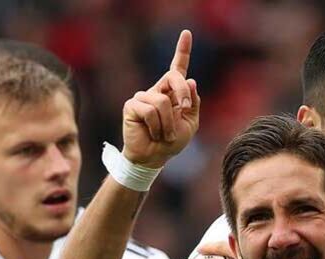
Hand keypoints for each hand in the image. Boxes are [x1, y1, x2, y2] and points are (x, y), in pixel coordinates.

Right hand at [121, 30, 200, 167]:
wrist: (153, 158)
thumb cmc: (171, 142)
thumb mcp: (190, 123)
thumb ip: (192, 103)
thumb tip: (191, 81)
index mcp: (172, 93)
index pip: (177, 69)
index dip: (182, 51)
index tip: (187, 33)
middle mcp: (157, 91)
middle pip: (174, 78)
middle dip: (183, 94)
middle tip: (184, 109)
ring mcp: (143, 97)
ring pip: (163, 102)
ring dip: (168, 123)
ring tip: (163, 134)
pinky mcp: (132, 106)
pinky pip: (150, 111)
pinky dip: (157, 126)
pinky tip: (152, 133)